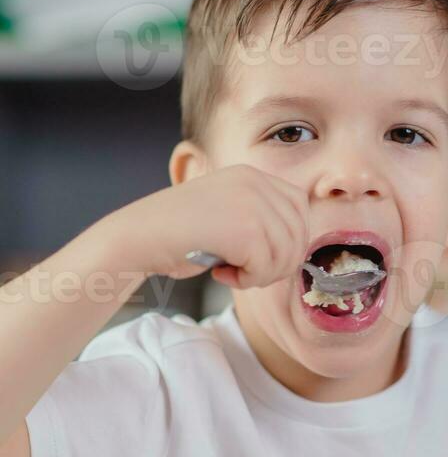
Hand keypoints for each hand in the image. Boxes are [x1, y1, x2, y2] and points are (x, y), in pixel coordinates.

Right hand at [107, 164, 309, 288]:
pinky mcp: (246, 230)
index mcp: (251, 175)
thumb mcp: (225, 211)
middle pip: (298, 234)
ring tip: (231, 272)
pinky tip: (220, 274)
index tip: (260, 255)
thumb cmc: (178, 235)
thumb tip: (299, 248)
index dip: (289, 238)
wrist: (138, 237)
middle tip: (246, 272)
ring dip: (260, 275)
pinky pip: (266, 268)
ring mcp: (252, 204)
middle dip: (277, 263)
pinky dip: (246, 281)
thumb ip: (260, 218)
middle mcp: (256, 183)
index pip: (300, 207)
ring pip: (285, 255)